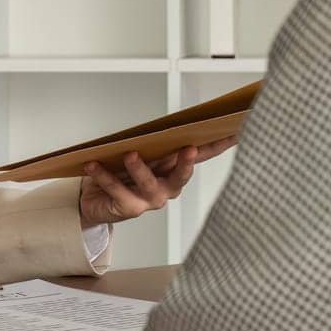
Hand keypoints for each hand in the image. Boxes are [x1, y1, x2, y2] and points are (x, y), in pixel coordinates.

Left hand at [77, 136, 237, 227]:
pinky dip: (105, 176)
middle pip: (182, 175)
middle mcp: (167, 187)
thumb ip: (155, 143)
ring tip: (131, 155)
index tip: (236, 130)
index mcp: (174, 170)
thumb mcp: (141, 154)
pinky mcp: (129, 208)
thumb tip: (167, 122)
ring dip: (140, 168)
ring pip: (150, 185)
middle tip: (189, 149)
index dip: (221, 144)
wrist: (94, 201)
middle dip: (186, 162)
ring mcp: (149, 200)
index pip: (202, 154)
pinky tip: (94, 165)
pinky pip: (117, 190)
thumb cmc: (120, 173)